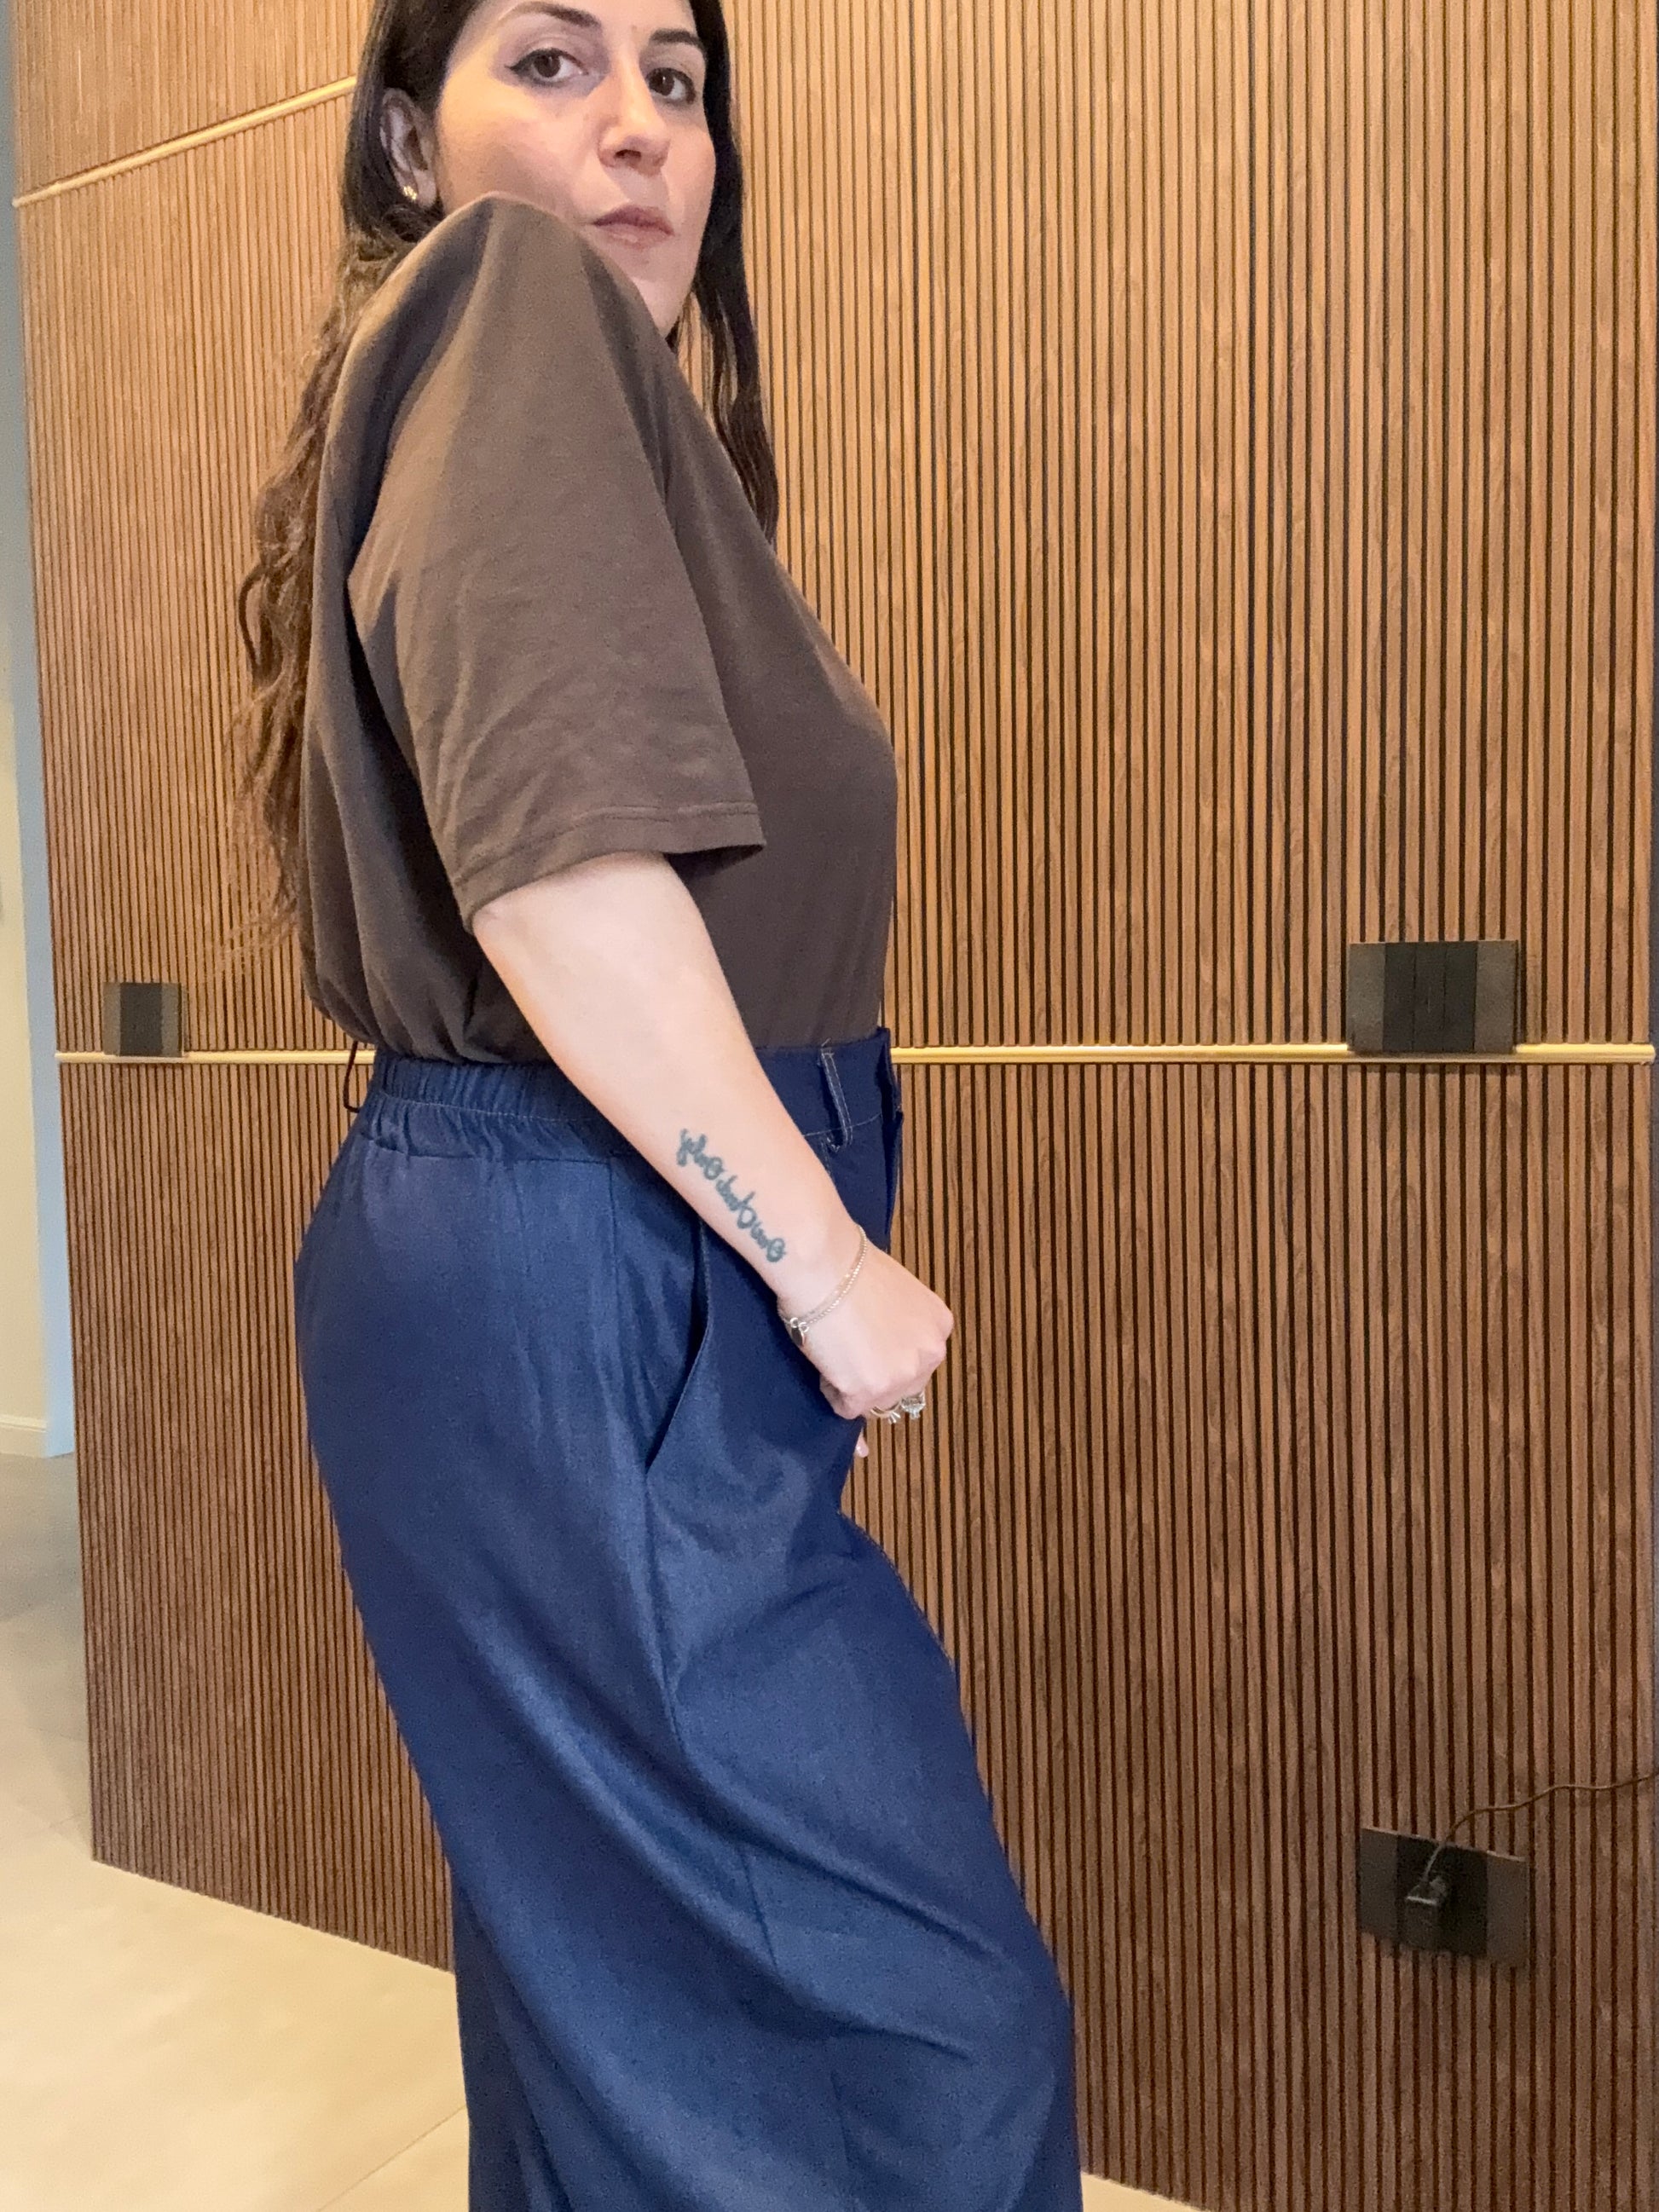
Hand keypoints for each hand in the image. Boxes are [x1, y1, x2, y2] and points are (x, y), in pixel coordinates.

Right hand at [778, 1239, 952, 1457]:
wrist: (824, 1266)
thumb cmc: (850, 1268)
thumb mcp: (897, 1294)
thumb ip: (900, 1324)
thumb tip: (884, 1347)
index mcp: (939, 1326)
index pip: (917, 1360)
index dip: (887, 1354)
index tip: (866, 1341)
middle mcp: (929, 1354)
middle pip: (902, 1387)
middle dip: (875, 1376)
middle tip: (848, 1349)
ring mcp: (901, 1376)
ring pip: (875, 1401)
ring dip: (853, 1385)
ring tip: (835, 1351)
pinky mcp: (868, 1392)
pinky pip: (845, 1407)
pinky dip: (831, 1390)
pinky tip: (826, 1359)